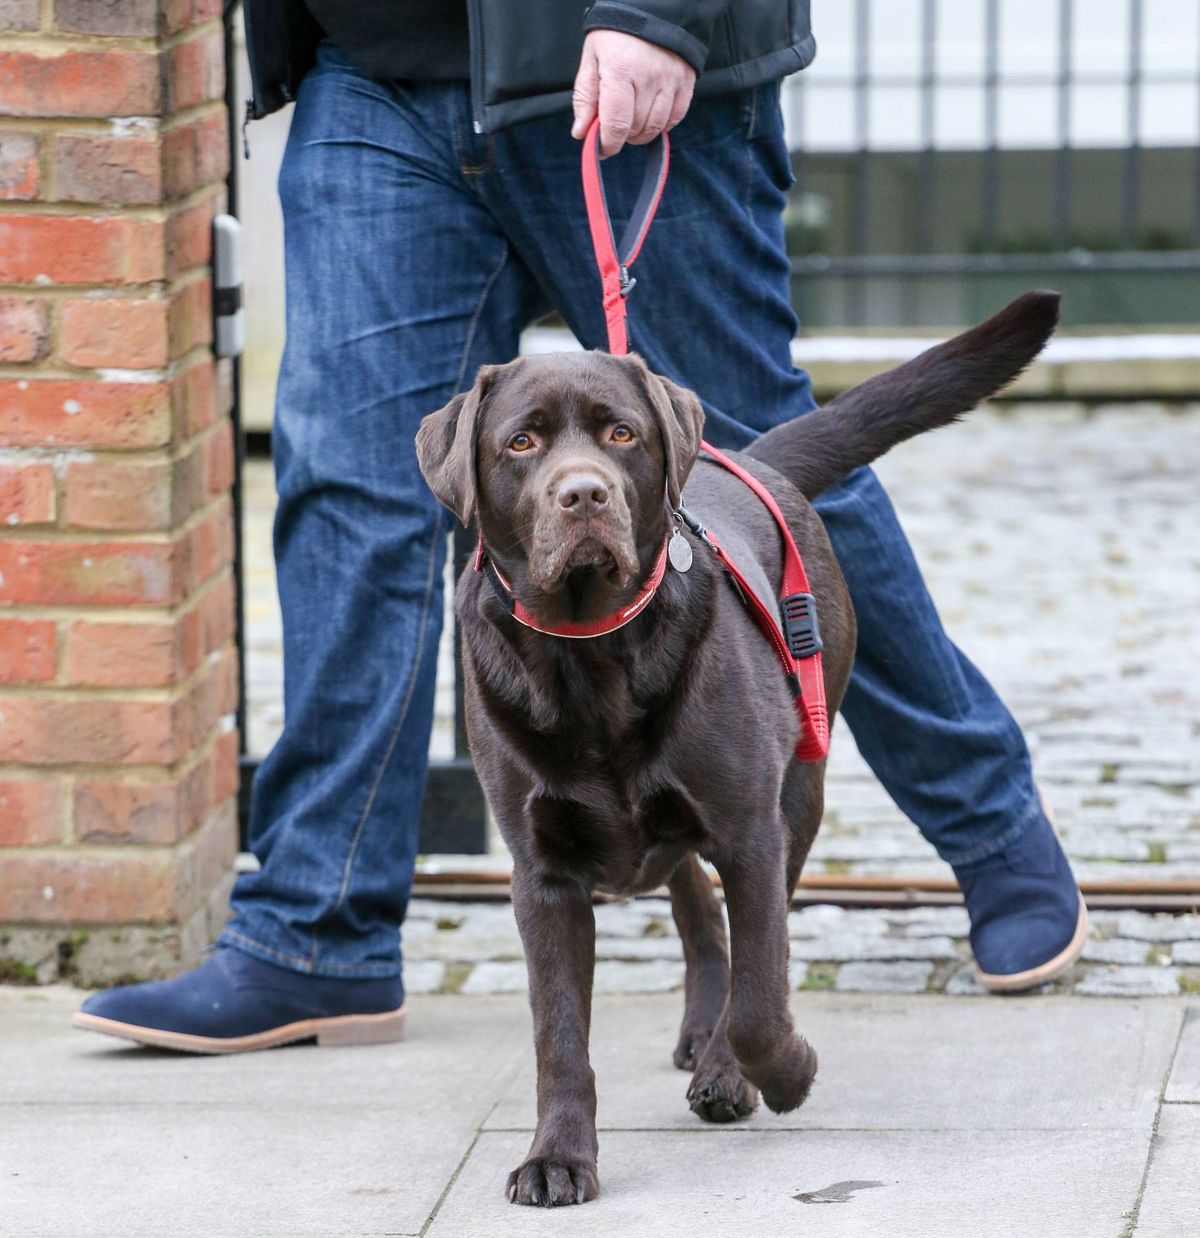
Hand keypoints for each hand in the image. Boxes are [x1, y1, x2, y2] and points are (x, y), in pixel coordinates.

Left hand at [571, 30, 696, 156]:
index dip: (608, 144)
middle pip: (635, 130)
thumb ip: (585, 98)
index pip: (616, 125)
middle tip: (616, 123)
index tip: (603, 148)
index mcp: (621, 70)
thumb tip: (581, 133)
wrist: (652, 9)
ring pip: (655, 128)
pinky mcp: (686, 82)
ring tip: (632, 119)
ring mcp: (671, 80)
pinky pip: (675, 119)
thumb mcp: (592, 59)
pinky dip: (661, 124)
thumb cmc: (616, 35)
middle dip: (622, 135)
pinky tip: (650, 113)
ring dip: (641, 133)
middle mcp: (649, 77)